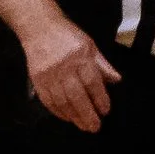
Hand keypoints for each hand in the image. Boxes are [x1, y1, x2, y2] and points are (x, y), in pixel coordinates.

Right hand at [23, 17, 120, 131]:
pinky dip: (58, 112)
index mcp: (80, 56)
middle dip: (87, 114)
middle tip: (95, 127)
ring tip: (83, 126)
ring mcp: (49, 74)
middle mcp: (64, 67)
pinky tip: (67, 117)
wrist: (38, 26)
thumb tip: (117, 81)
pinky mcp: (37, 79)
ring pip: (62, 102)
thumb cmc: (67, 35)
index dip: (100, 99)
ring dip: (74, 117)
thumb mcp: (89, 45)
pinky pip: (48, 101)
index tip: (105, 111)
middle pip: (77, 96)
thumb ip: (102, 64)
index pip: (92, 82)